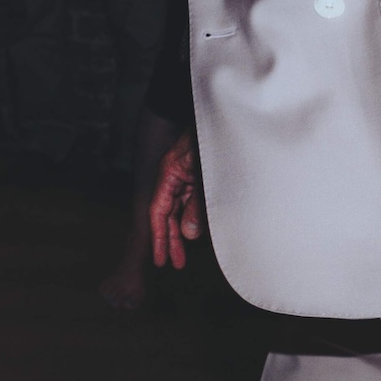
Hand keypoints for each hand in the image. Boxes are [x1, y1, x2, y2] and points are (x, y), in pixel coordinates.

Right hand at [148, 132, 202, 269]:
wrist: (222, 117)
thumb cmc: (209, 139)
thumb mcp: (204, 174)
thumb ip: (197, 204)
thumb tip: (190, 234)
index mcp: (169, 174)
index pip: (158, 210)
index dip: (158, 236)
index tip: (159, 258)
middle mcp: (173, 176)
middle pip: (166, 213)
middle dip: (169, 239)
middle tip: (173, 264)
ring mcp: (185, 176)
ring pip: (179, 209)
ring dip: (181, 232)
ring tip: (182, 256)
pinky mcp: (196, 175)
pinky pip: (190, 201)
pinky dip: (192, 218)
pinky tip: (195, 232)